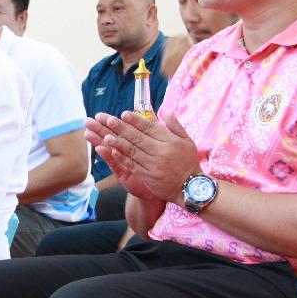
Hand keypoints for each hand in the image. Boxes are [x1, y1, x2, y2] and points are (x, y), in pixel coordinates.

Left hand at [84, 111, 199, 202]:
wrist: (190, 188)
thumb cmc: (188, 162)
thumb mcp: (187, 141)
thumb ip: (175, 125)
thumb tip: (165, 109)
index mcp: (169, 141)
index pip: (150, 127)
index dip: (136, 120)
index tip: (123, 113)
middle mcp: (160, 151)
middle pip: (137, 137)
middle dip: (121, 128)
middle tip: (108, 119)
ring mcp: (153, 164)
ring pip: (133, 151)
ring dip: (118, 143)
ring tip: (105, 136)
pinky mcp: (147, 176)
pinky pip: (133, 165)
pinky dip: (122, 158)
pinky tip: (113, 151)